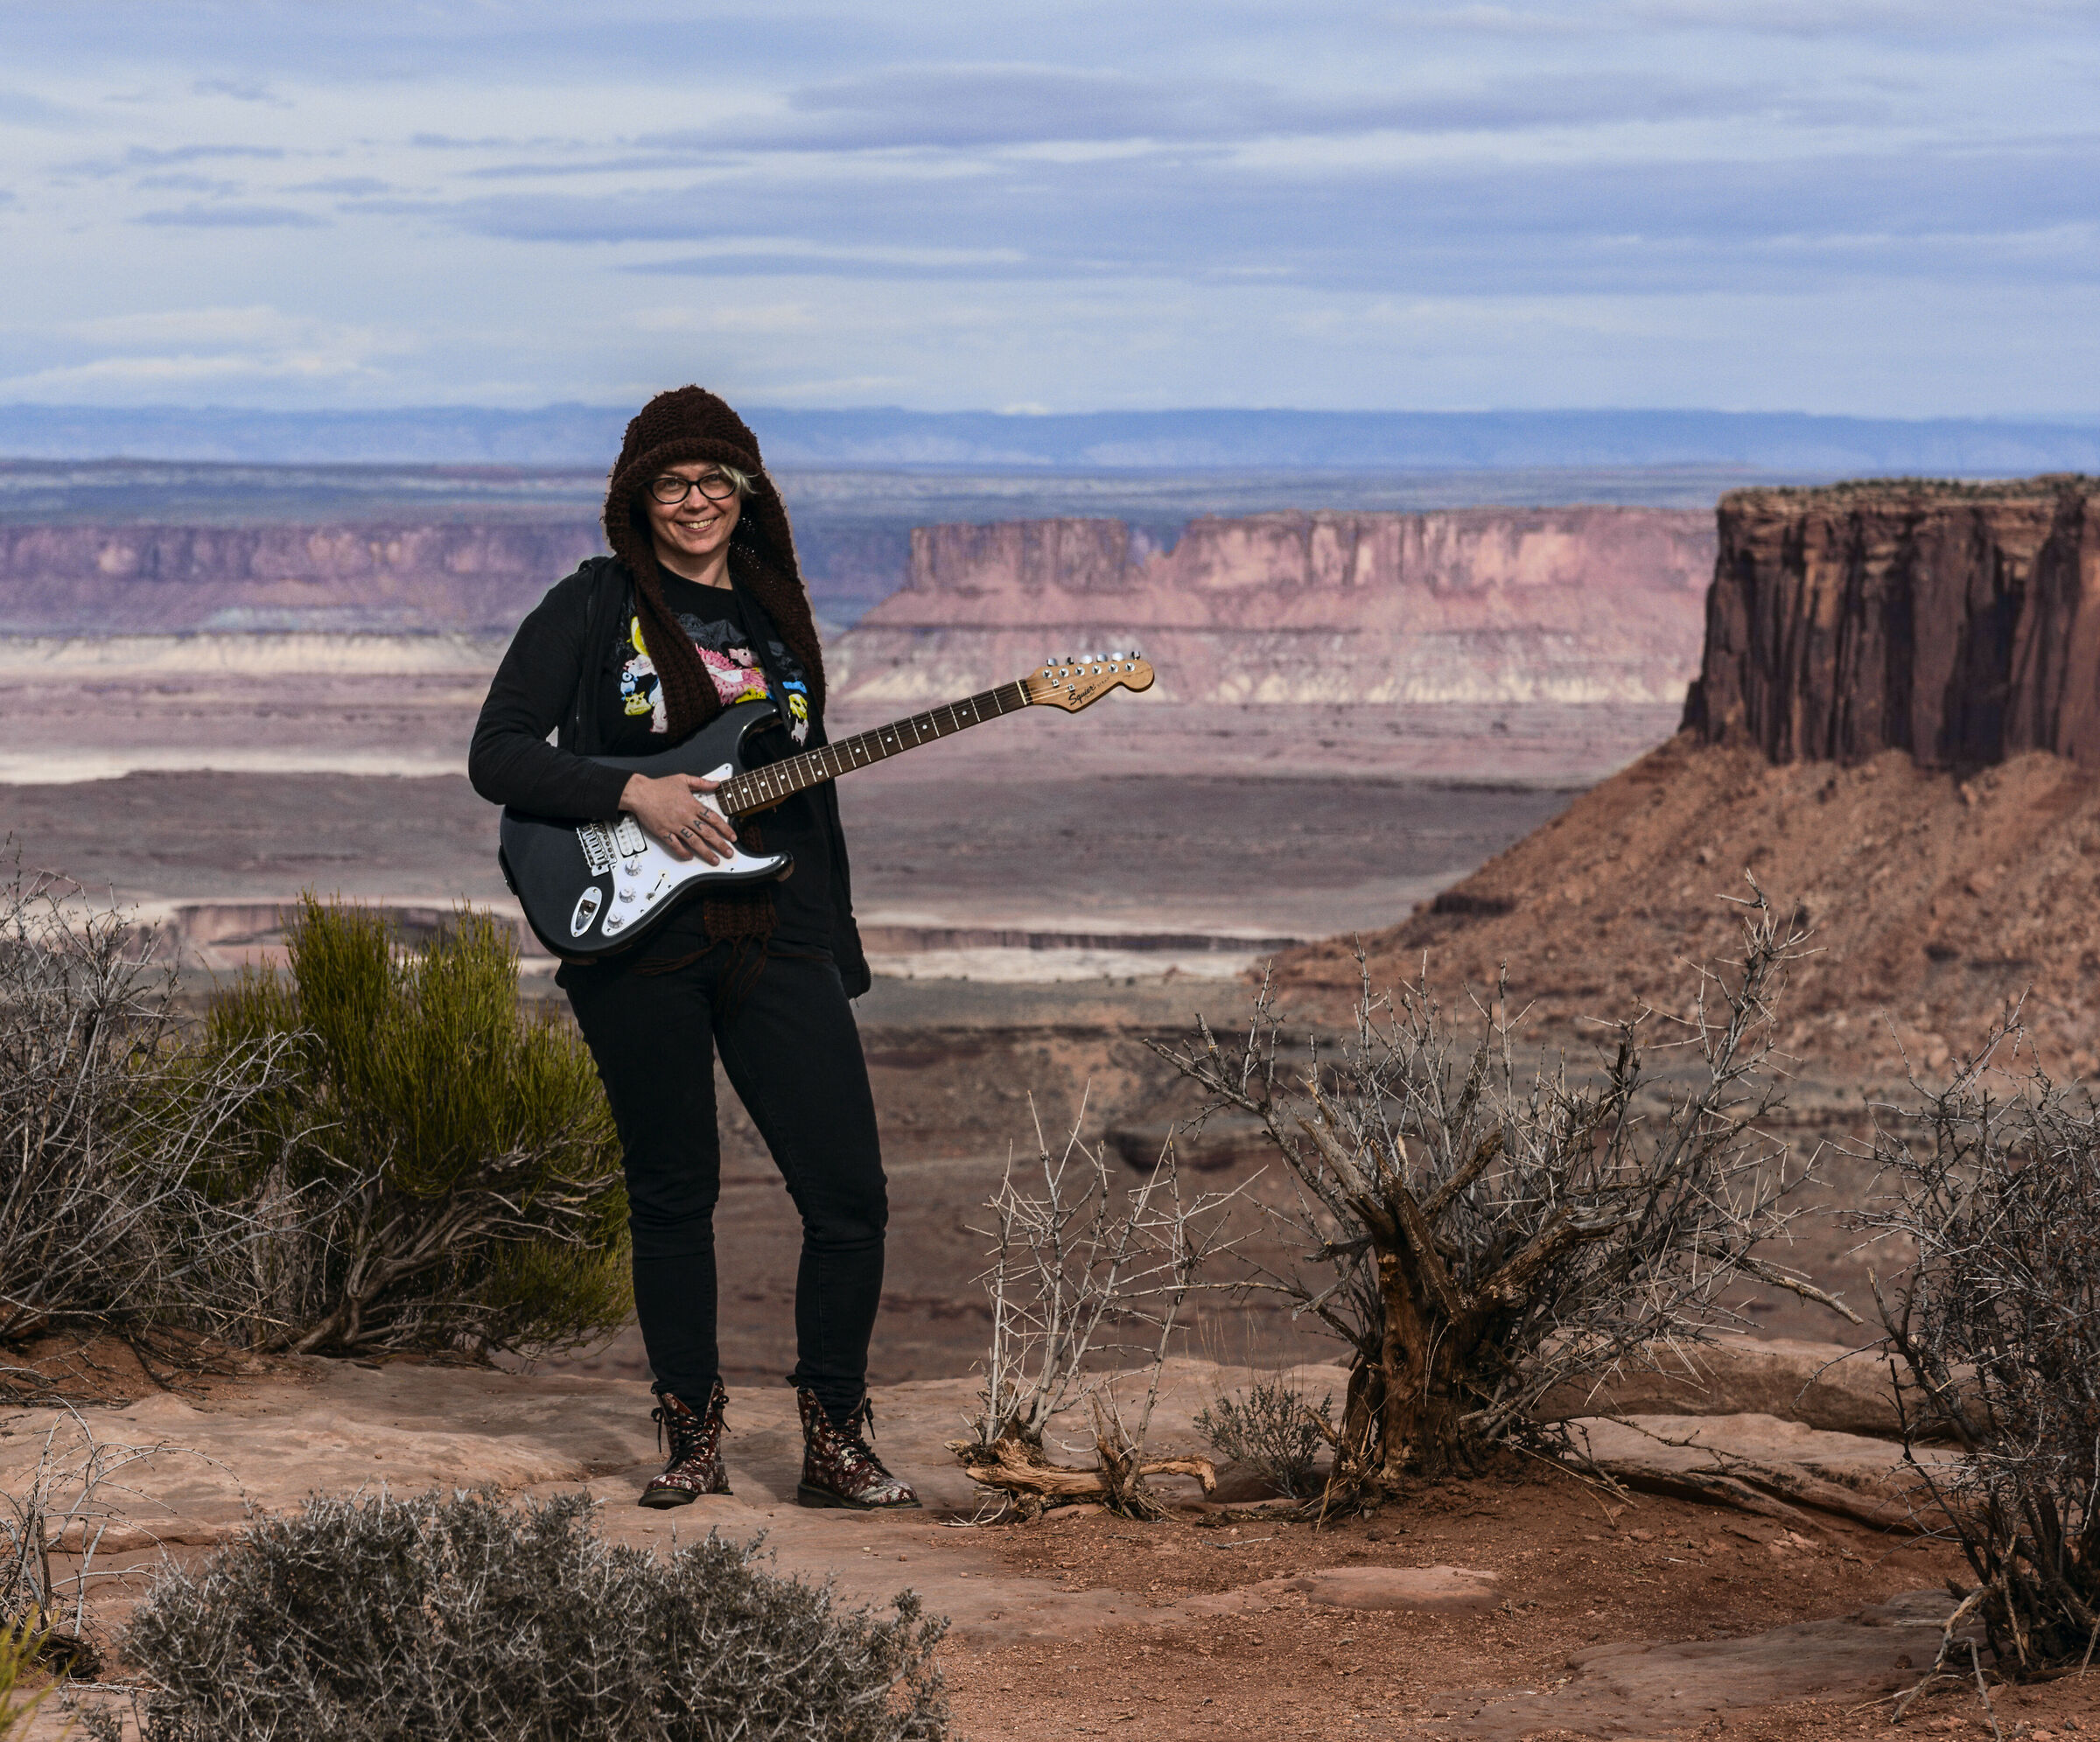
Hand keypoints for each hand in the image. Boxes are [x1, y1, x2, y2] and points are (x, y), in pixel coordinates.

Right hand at [622, 772, 737, 864]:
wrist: (639, 793)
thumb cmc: (659, 786)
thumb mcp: (683, 779)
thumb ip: (701, 783)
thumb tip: (716, 783)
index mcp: (692, 805)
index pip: (713, 819)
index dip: (725, 829)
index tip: (732, 837)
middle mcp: (685, 817)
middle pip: (707, 833)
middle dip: (720, 844)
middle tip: (729, 853)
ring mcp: (674, 826)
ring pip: (694, 842)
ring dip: (706, 852)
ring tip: (715, 860)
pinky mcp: (663, 832)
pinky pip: (675, 845)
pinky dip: (683, 852)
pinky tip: (690, 857)